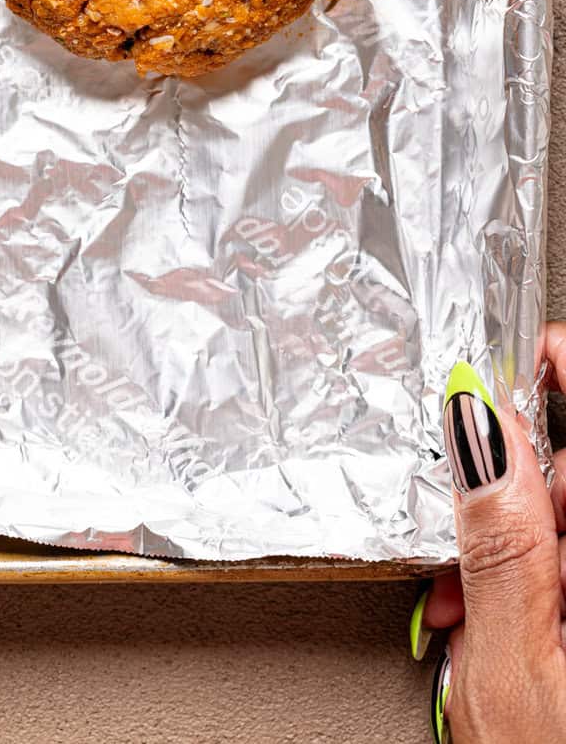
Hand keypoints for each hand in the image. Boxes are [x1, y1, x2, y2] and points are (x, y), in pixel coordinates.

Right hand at [412, 325, 565, 740]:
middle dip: (524, 490)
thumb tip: (481, 423)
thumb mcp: (517, 671)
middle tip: (475, 537)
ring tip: (481, 606)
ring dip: (526, 547)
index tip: (521, 361)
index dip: (563, 378)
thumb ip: (503, 536)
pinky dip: (546, 585)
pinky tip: (514, 624)